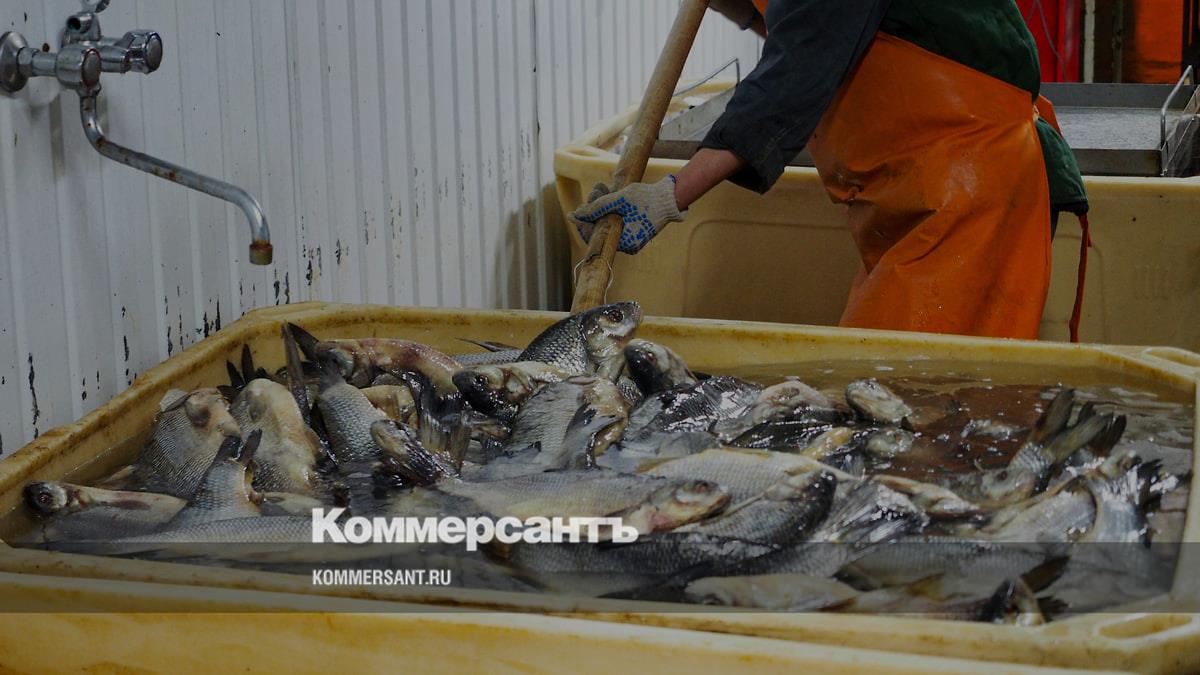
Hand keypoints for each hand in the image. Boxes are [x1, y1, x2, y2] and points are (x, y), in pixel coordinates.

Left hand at [570, 176, 684, 253]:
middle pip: (600, 230)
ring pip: (606, 224)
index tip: (575, 211)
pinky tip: (609, 194)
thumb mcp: (619, 199)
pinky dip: (610, 210)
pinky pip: (615, 223)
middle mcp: (627, 246)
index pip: (595, 238)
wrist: (671, 197)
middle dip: (593, 211)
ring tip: (603, 188)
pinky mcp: (633, 232)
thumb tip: (574, 215)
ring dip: (601, 207)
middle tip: (596, 190)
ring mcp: (631, 239)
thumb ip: (596, 207)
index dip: (583, 224)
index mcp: (625, 243)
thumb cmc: (647, 198)